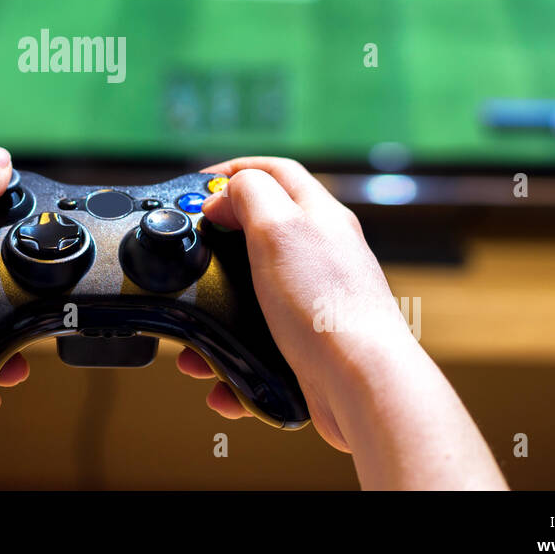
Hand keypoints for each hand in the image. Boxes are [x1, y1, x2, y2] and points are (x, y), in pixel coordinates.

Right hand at [176, 157, 416, 452]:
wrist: (360, 383)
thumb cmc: (327, 306)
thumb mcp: (278, 228)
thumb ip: (250, 194)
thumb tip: (226, 194)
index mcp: (320, 216)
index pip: (276, 172)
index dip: (235, 171)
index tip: (199, 188)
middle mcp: (323, 254)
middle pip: (263, 230)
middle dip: (221, 242)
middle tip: (194, 252)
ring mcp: (317, 299)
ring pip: (254, 294)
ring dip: (219, 310)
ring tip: (198, 332)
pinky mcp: (310, 342)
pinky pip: (260, 343)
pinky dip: (233, 356)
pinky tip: (222, 371)